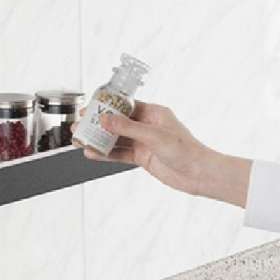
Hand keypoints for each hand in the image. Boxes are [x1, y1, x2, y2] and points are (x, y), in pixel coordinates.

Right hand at [71, 101, 250, 207]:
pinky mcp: (143, 157)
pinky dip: (106, 154)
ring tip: (80, 139)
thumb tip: (105, 119)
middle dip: (98, 123)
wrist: (199, 174)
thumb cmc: (186, 151)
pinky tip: (92, 153)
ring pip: (116, 139)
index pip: (125, 105)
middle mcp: (148, 126)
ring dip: (99, 139)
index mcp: (154, 113)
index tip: (90, 107)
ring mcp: (144, 142)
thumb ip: (128, 128)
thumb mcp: (154, 136)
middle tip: (79, 124)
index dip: (106, 106)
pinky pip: (120, 154)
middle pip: (117, 122)